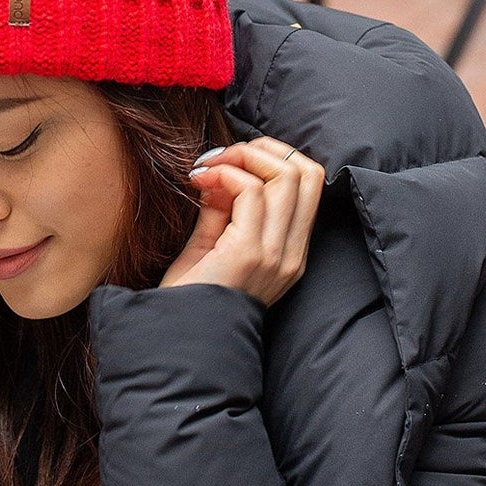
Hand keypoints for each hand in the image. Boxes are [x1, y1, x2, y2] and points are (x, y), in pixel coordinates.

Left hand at [161, 137, 323, 307]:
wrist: (175, 336)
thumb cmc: (189, 295)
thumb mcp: (211, 245)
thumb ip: (223, 209)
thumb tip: (224, 171)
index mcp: (289, 252)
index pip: (310, 183)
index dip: (273, 157)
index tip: (231, 161)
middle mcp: (291, 254)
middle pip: (307, 172)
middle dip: (263, 149)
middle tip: (221, 157)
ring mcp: (275, 254)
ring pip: (285, 175)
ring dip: (242, 158)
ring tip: (208, 168)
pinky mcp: (251, 253)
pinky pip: (251, 192)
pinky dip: (225, 175)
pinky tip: (200, 182)